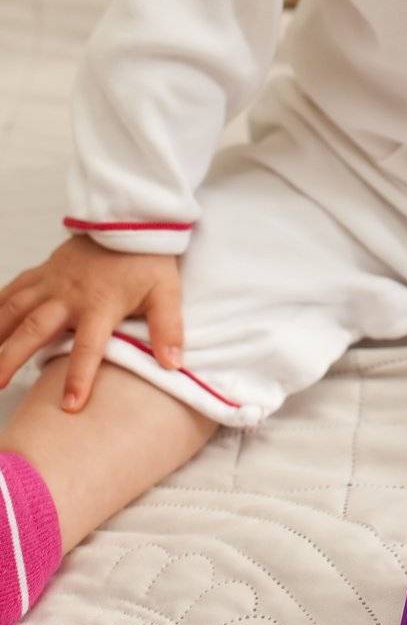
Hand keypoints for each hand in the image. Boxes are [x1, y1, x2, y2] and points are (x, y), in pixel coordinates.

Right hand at [0, 237, 183, 411]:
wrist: (131, 218)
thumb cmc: (148, 259)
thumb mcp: (166, 291)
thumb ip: (168, 327)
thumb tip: (173, 363)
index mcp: (100, 304)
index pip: (89, 346)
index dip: (79, 376)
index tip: (69, 406)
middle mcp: (69, 295)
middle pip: (35, 330)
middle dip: (12, 358)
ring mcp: (51, 281)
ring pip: (14, 310)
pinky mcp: (43, 271)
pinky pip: (12, 289)